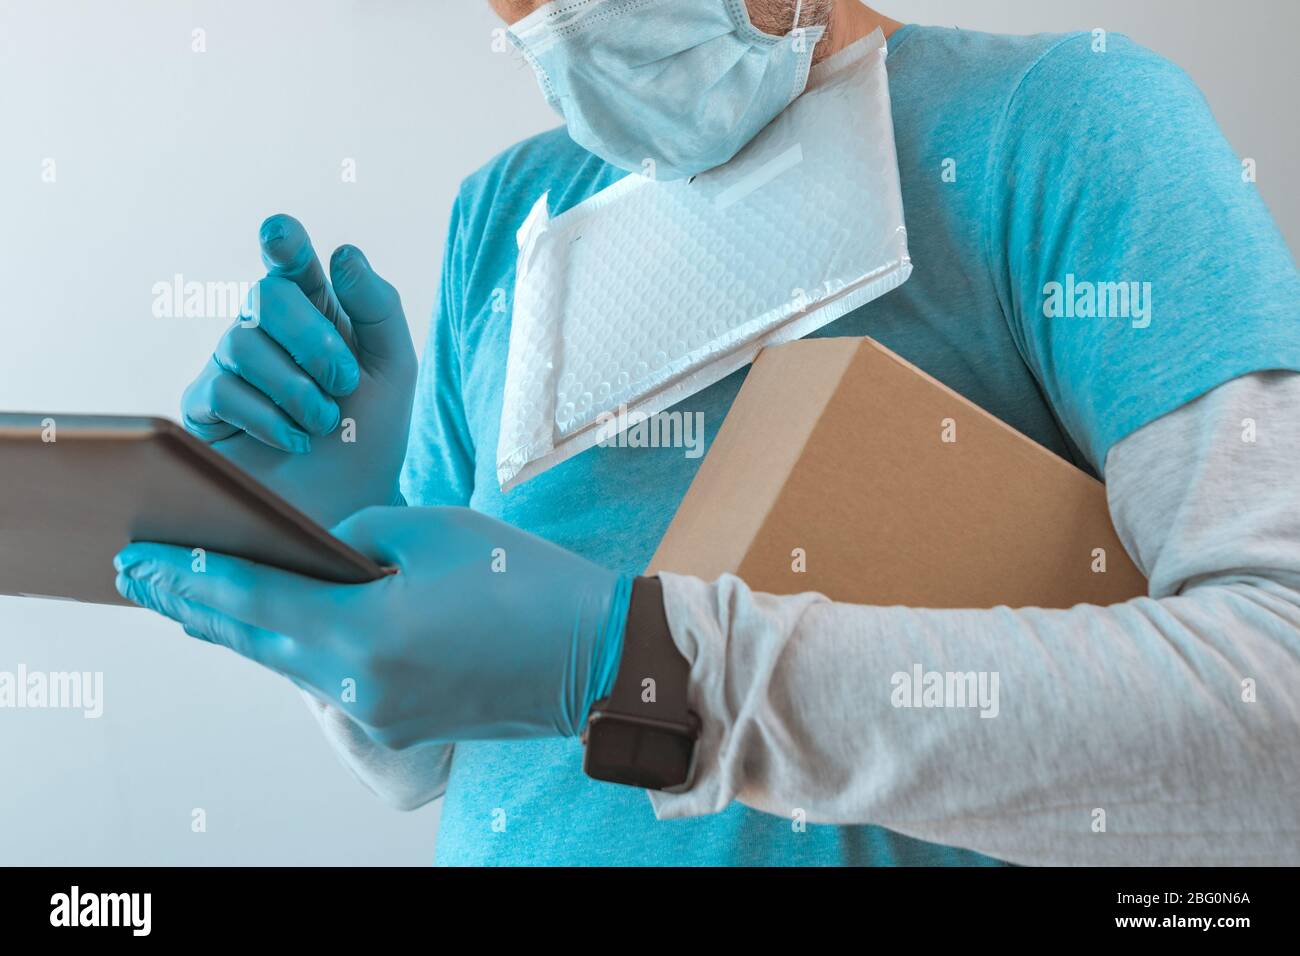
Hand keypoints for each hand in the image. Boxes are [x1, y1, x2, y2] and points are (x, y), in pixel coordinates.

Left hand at [114, 507, 634, 746]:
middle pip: (256, 644)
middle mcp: (360, 686)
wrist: (597, 657)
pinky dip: (294, 651)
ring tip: (189, 605)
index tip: (145, 558)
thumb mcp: (435, 530)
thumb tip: (320, 555)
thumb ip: (359, 537)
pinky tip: (276, 631)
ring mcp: (380, 713)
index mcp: (365, 634)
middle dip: (193, 608)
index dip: (195, 577)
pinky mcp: (403, 722)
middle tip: (138, 579)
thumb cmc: (524, 582)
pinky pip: (330, 681)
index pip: (255, 601)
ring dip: (239, 633)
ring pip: (289, 666)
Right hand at [181, 215, 417, 526]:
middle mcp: (269, 331)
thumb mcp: (394, 370)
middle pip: (267, 296)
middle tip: (344, 384)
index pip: (291, 261)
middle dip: (312, 339)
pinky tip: (293, 440)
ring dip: (295, 388)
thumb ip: (377, 308)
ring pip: (242, 344)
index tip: (281, 236)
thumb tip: (343, 253)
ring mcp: (233, 366)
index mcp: (317, 311)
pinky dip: (268, 417)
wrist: (349, 507)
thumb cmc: (373, 437)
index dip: (283, 242)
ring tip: (323, 423)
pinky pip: (223, 391)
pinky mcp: (206, 407)